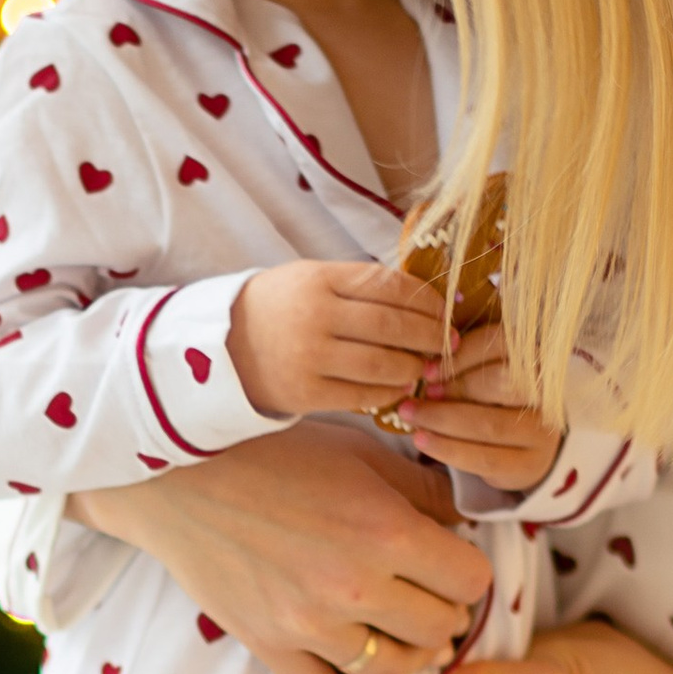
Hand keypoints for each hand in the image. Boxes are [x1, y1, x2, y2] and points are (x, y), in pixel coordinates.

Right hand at [70, 425, 492, 673]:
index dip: (468, 569)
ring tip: (406, 632)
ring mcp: (309, 626)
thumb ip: (420, 490)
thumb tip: (462, 522)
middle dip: (443, 609)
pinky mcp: (270, 646)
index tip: (452, 558)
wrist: (173, 473)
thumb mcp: (358, 453)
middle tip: (427, 591)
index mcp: (385, 533)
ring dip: (411, 654)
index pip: (470, 579)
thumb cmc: (269, 448)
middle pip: (439, 627)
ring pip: (393, 667)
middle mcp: (353, 588)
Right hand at [227, 260, 450, 420]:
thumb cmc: (279, 308)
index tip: (447, 310)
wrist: (222, 346)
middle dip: (431, 336)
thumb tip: (424, 299)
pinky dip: (390, 391)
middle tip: (450, 343)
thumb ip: (361, 285)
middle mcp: (315, 315)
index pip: (390, 286)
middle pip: (393, 326)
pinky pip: (363, 395)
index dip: (427, 300)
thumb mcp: (312, 279)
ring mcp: (309, 356)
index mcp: (320, 279)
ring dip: (414, 366)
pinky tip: (401, 385)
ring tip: (426, 366)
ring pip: (383, 364)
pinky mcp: (306, 393)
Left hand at [400, 320, 563, 494]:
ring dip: (442, 420)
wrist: (528, 448)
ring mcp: (542, 432)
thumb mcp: (484, 374)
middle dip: (454, 388)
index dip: (462, 356)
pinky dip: (448, 449)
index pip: (502, 346)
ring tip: (411, 416)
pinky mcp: (528, 465)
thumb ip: (464, 364)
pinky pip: (484, 458)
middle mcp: (546, 393)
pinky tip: (422, 441)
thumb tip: (427, 369)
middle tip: (418, 394)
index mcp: (535, 359)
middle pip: (501, 383)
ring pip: (490, 424)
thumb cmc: (496, 401)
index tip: (427, 370)